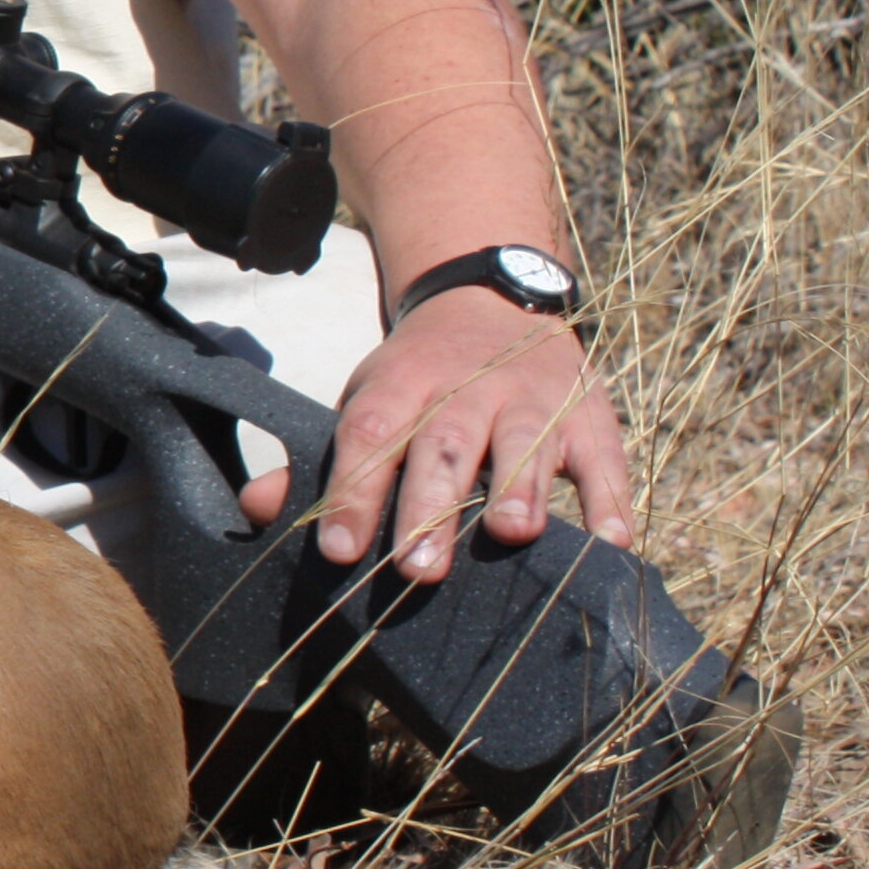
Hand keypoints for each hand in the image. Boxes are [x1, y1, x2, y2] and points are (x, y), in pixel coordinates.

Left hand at [237, 286, 632, 580]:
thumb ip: (318, 461)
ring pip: (525, 444)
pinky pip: (604, 459)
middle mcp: (468, 390)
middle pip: (445, 447)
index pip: (369, 436)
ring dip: (519, 490)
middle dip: (431, 508)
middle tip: (418, 568)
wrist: (493, 300)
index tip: (339, 550)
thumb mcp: (365, 399)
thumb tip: (258, 509)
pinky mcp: (590, 416)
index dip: (352, 492)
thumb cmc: (419, 375)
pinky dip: (609, 500)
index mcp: (401, 386)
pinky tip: (610, 542)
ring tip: (513, 534)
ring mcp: (533, 401)